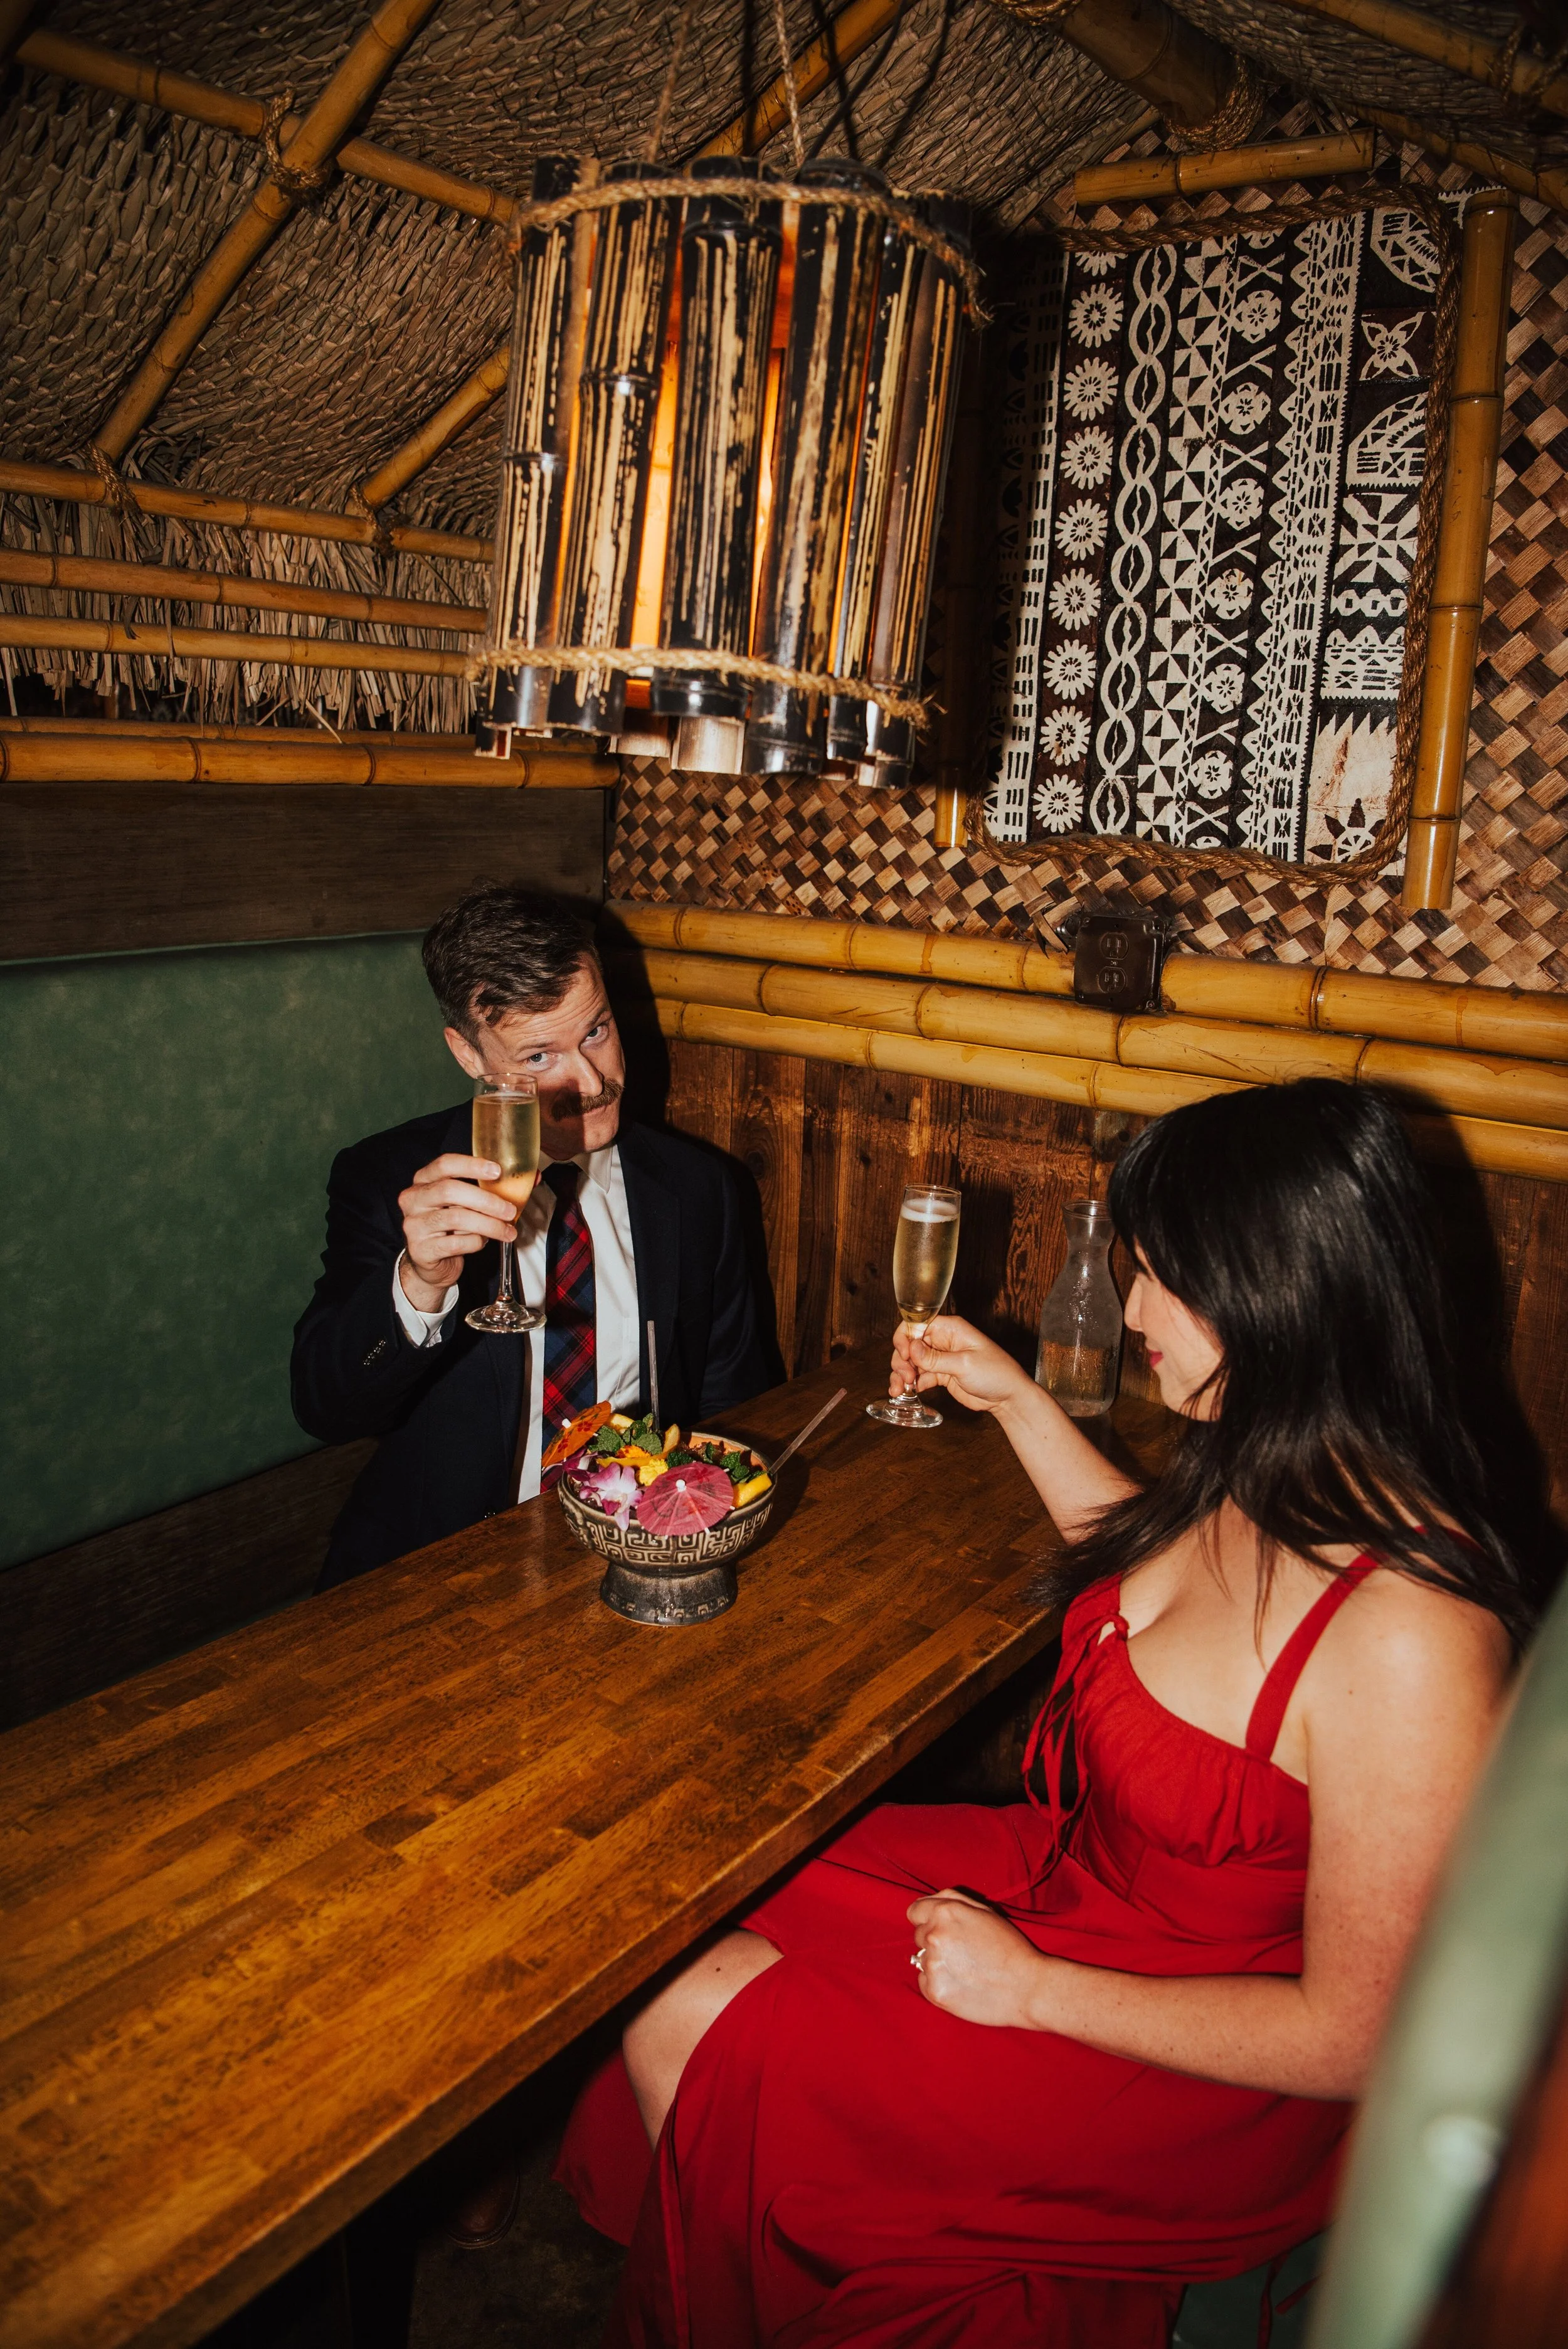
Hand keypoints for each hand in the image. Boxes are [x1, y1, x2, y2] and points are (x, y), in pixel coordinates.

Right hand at [398, 1153, 517, 1307]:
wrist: (432, 1263)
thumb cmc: (452, 1227)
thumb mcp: (467, 1204)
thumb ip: (491, 1189)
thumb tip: (534, 1178)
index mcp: (423, 1180)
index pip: (444, 1164)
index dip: (471, 1165)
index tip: (497, 1171)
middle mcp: (413, 1199)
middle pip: (450, 1190)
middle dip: (486, 1200)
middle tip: (510, 1210)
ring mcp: (414, 1224)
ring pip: (457, 1218)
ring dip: (489, 1225)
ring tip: (508, 1231)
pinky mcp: (420, 1249)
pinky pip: (456, 1243)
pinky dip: (476, 1242)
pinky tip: (483, 1242)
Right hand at [892, 1315, 1032, 1415]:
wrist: (1008, 1397)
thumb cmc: (996, 1373)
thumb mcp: (964, 1364)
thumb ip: (935, 1358)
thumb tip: (911, 1348)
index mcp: (950, 1329)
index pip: (917, 1324)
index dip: (905, 1338)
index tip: (904, 1355)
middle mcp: (943, 1341)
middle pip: (910, 1345)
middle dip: (902, 1360)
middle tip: (906, 1377)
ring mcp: (941, 1359)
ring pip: (912, 1362)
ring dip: (902, 1374)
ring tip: (900, 1389)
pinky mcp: (941, 1375)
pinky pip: (920, 1376)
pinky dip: (911, 1384)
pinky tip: (907, 1392)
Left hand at [907, 1888, 1049, 2029]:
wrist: (1027, 1987)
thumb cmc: (1010, 1946)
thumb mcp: (985, 1911)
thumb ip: (951, 1899)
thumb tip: (926, 1902)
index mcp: (945, 1912)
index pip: (914, 1911)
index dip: (927, 1919)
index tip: (942, 1930)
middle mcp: (934, 1935)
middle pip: (919, 1936)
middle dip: (936, 1941)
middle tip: (963, 1952)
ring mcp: (932, 1965)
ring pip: (921, 1959)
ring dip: (937, 1963)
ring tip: (966, 1970)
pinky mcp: (935, 1991)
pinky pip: (923, 1982)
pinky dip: (937, 1983)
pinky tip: (961, 1985)